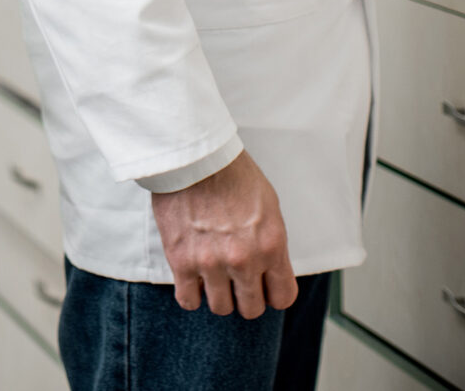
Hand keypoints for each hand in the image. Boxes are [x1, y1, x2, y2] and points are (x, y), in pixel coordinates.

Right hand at [149, 152, 299, 318]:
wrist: (193, 156)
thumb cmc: (231, 173)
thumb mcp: (268, 206)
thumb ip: (270, 242)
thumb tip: (268, 267)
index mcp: (271, 245)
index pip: (283, 297)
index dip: (273, 295)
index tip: (263, 288)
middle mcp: (244, 259)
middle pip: (251, 309)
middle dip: (245, 297)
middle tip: (236, 282)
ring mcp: (212, 262)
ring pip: (220, 307)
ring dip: (218, 295)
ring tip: (213, 277)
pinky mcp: (181, 260)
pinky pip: (188, 300)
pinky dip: (191, 295)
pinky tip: (192, 280)